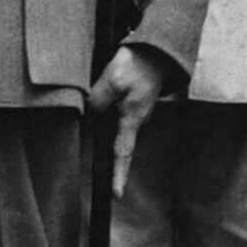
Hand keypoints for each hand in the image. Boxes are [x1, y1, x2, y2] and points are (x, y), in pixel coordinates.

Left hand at [88, 46, 172, 196]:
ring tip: (98, 119)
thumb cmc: (137, 65)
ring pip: (114, 128)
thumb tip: (89, 114)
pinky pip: (115, 116)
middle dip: (106, 154)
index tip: (116, 195)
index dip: (118, 175)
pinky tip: (100, 104)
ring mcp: (134, 113)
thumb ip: (97, 100)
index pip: (123, 153)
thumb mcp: (112, 80)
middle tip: (104, 167)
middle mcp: (136, 121)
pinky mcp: (131, 104)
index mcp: (132, 119)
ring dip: (103, 128)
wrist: (157, 51)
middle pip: (115, 144)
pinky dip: (106, 115)